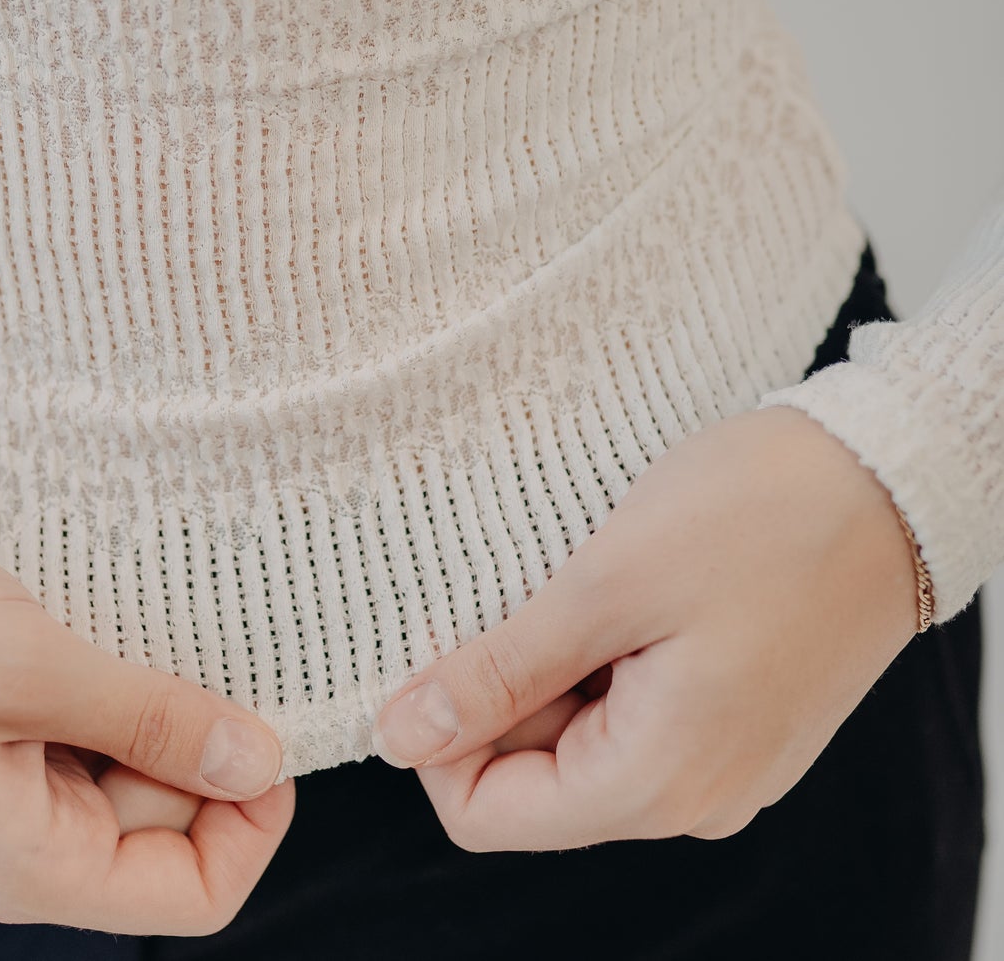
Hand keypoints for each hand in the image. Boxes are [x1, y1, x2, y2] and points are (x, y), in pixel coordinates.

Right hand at [0, 513, 293, 933]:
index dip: (250, 821)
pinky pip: (100, 718)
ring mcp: (16, 780)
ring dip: (163, 696)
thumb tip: (261, 760)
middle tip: (201, 644)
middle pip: (175, 821)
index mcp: (30, 864)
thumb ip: (149, 718)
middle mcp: (29, 837)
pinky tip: (115, 620)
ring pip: (141, 760)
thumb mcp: (27, 671)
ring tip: (144, 624)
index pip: (193, 894)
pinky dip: (123, 675)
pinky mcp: (9, 723)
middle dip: (203, 738)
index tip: (264, 726)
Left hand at [369, 405, 920, 849]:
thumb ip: (502, 671)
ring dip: (549, 661)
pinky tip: (611, 586)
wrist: (890, 479)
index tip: (438, 642)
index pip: (487, 815)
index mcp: (657, 781)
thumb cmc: (756, 518)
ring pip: (577, 737)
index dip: (438, 737)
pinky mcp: (731, 715)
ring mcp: (719, 758)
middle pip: (532, 778)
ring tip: (573, 576)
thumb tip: (403, 733)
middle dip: (499, 687)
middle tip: (514, 587)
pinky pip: (628, 709)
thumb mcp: (605, 587)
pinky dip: (597, 653)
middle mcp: (692, 796)